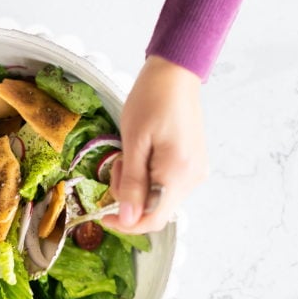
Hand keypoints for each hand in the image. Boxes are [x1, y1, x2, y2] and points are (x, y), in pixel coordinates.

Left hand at [102, 55, 207, 233]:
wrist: (174, 73)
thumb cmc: (151, 100)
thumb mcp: (133, 142)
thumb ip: (131, 184)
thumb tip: (127, 219)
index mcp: (179, 174)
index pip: (153, 220)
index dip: (126, 224)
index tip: (103, 215)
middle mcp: (193, 179)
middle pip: (154, 210)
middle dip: (128, 197)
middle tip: (117, 165)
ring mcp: (195, 172)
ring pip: (158, 198)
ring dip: (136, 186)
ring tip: (128, 156)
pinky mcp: (191, 164)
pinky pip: (164, 184)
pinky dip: (147, 177)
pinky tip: (141, 155)